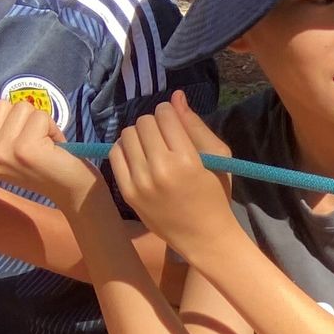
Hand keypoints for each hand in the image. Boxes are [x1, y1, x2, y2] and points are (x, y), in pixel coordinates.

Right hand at [0, 99, 102, 212]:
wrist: (71, 190)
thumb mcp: (7, 146)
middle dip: (23, 119)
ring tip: (44, 145)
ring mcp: (1, 152)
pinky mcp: (24, 148)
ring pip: (19, 107)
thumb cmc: (41, 166)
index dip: (6, 119)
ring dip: (39, 122)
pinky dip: (52, 127)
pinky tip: (54, 147)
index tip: (18, 142)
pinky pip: (38, 115)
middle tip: (34, 143)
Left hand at [108, 92, 237, 256]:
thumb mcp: (218, 158)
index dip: (170, 113)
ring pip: (127, 136)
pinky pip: (115, 155)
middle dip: (154, 123)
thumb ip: (195, 125)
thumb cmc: (216, 194)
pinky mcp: (128, 192)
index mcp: (187, 159)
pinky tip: (139, 158)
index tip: (174, 123)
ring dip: (139, 135)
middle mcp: (161, 169)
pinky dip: (125, 150)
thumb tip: (175, 96)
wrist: (204, 236)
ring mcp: (141, 182)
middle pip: (143, 123)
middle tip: (164, 136)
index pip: (165, 115)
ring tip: (151, 147)